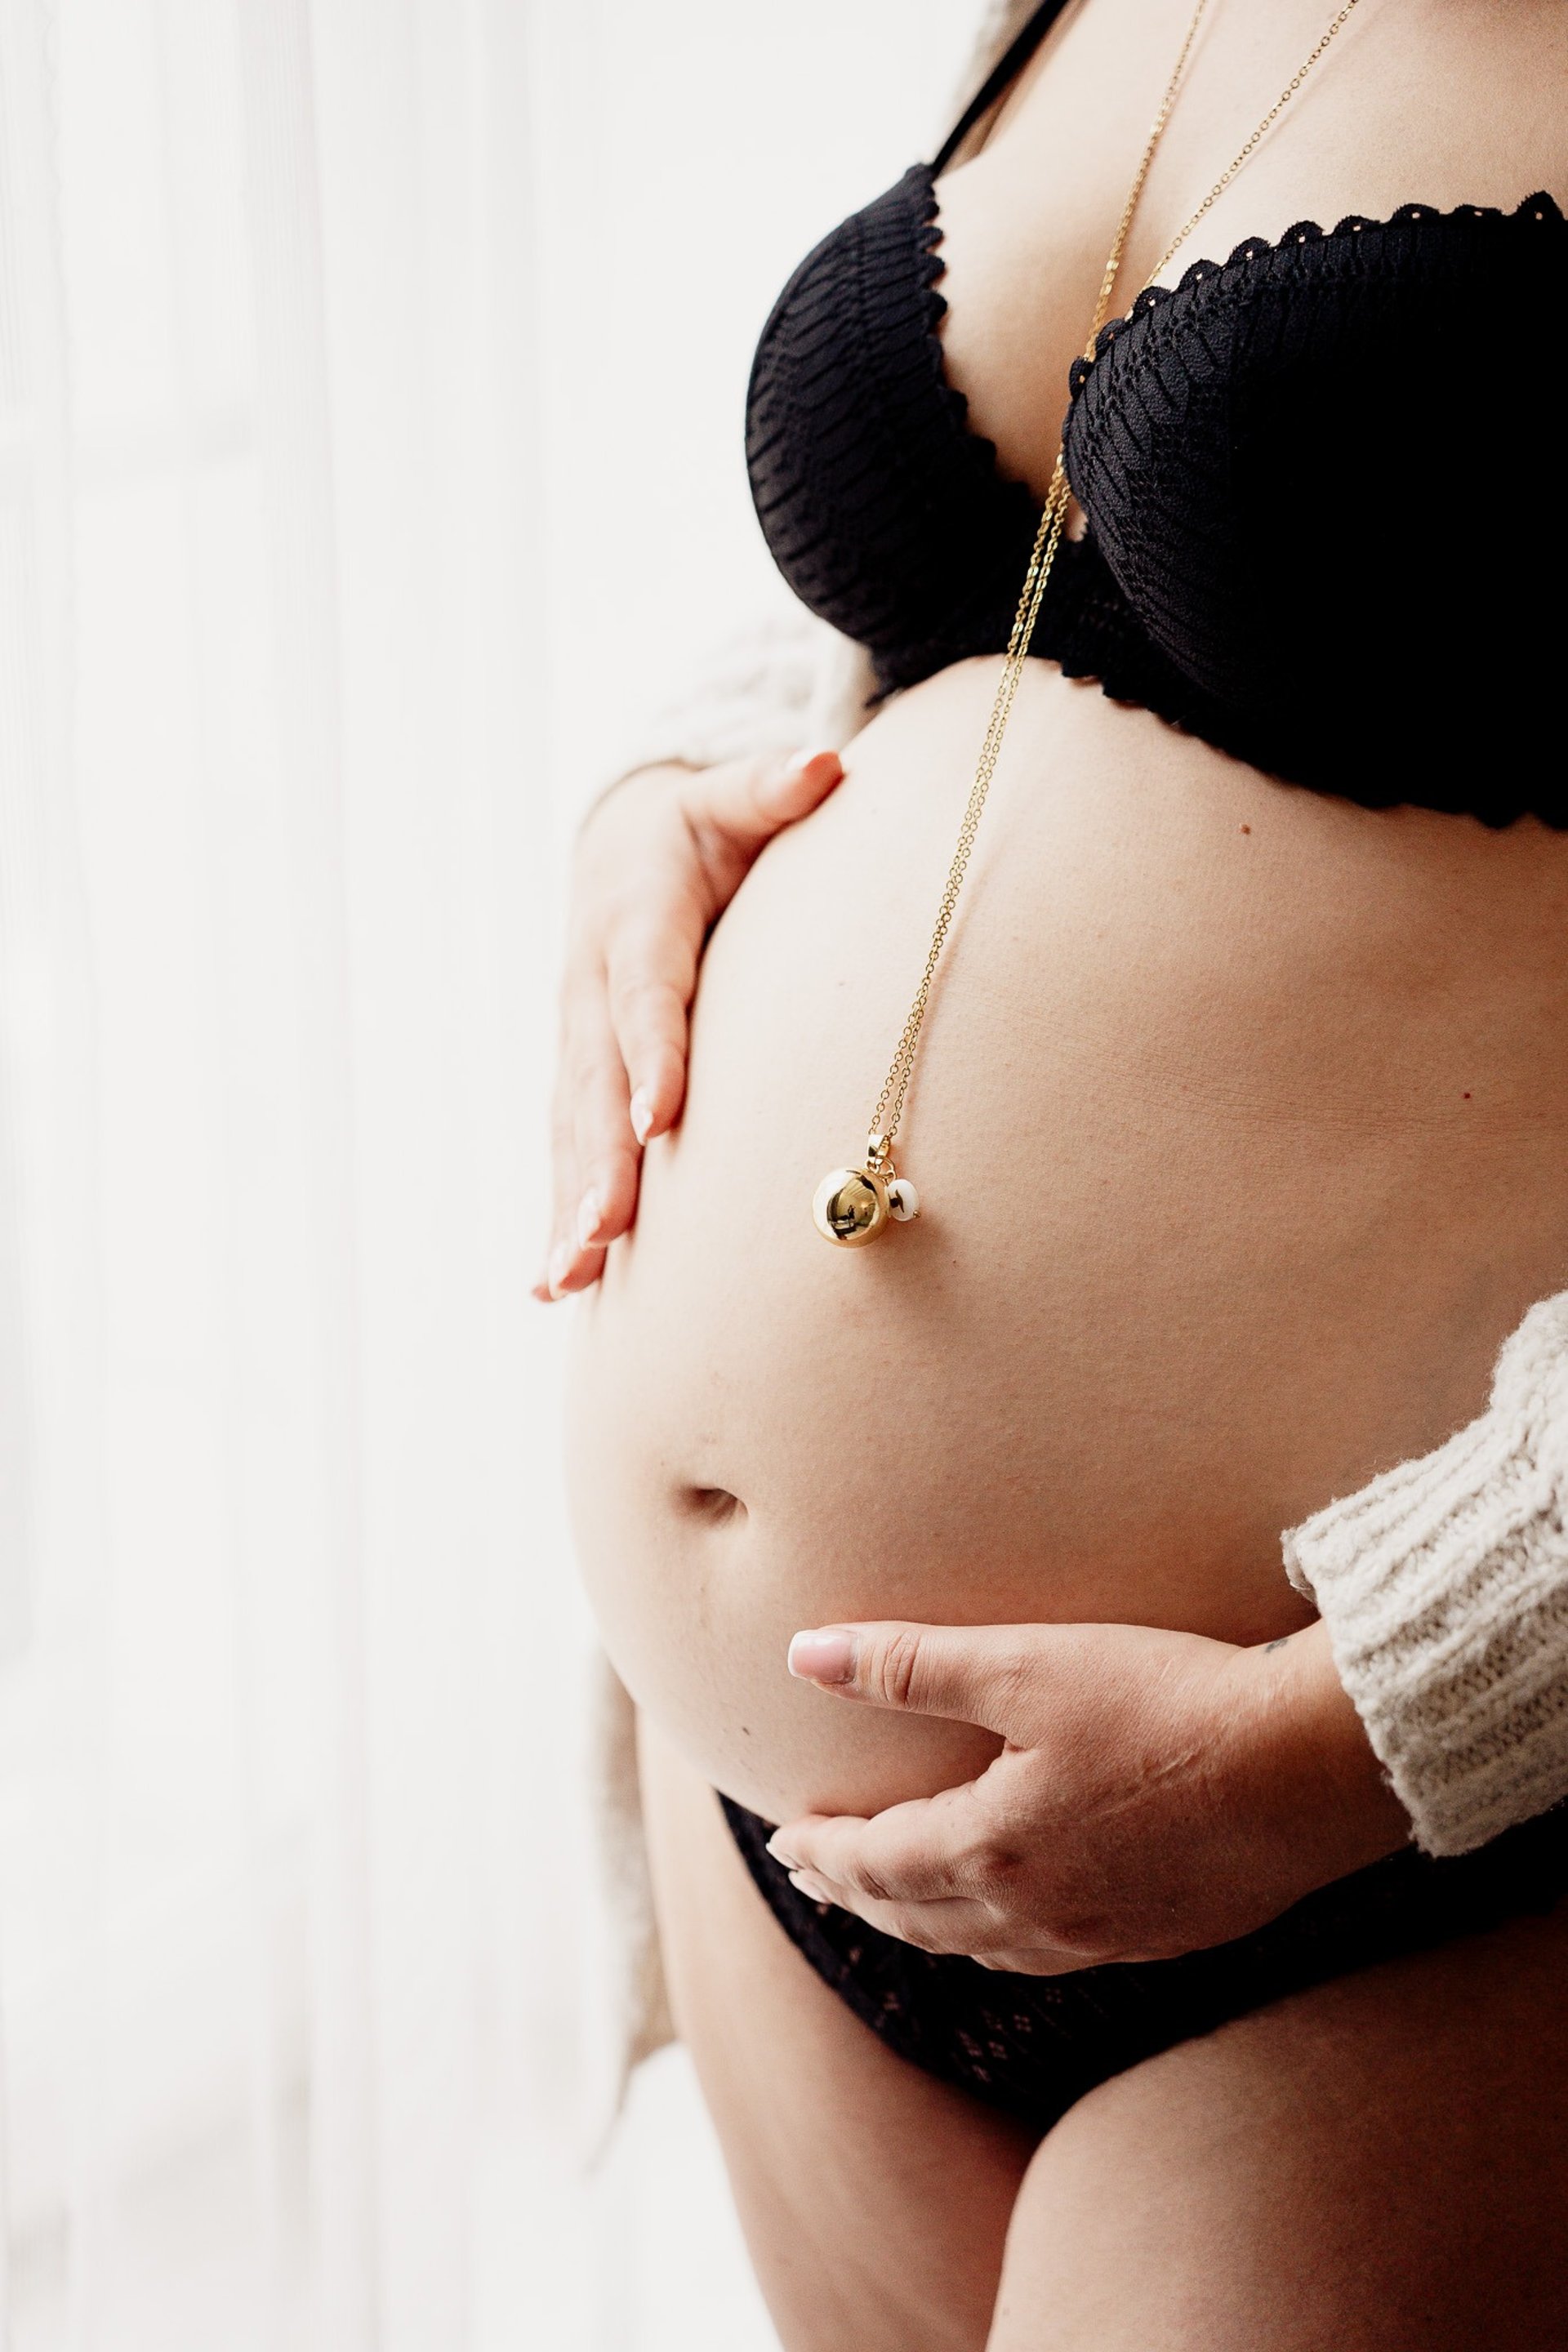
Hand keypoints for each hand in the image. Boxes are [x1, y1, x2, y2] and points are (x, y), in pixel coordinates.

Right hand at [535, 747, 843, 1299]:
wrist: (618, 846)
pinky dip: (557, 1214)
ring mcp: (577, 1043)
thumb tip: (826, 767)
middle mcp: (591, 990)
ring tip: (567, 1279)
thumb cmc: (697, 830)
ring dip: (568, 1206)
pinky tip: (549, 1286)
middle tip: (602, 1234)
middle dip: (596, 1163)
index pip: (645, 993)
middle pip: (594, 1084)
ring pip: (570, 1132)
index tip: (659, 1115)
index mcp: (633, 920)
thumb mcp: (728, 799)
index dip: (649, 1053)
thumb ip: (772, 789)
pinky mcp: (577, 1081)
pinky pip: (565, 1151)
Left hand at [768, 1616, 1411, 1972]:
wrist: (1313, 1767)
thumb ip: (910, 1665)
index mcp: (991, 1850)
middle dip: (860, 1895)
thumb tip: (803, 1654)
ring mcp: (1103, 1936)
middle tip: (821, 1876)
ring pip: (982, 1947)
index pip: (874, 1863)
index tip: (784, 1841)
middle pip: (917, 1917)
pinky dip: (1000, 1940)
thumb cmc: (1168, 1702)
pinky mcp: (1164, 1935)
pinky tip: (1015, 1921)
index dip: (821, 1852)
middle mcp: (1037, 1913)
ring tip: (900, 1903)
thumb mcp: (1027, 1664)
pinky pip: (1050, 1956)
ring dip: (925, 1925)